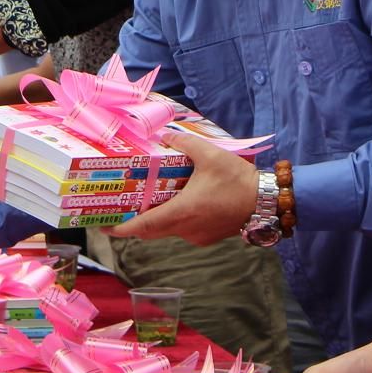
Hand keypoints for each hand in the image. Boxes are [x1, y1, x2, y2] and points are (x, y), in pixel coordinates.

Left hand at [102, 132, 254, 247]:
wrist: (267, 201)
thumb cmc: (237, 180)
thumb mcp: (210, 155)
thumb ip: (185, 144)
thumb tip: (166, 135)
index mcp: (181, 212)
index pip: (142, 227)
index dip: (121, 228)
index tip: (104, 227)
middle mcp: (185, 229)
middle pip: (151, 232)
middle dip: (133, 224)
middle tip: (119, 211)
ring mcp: (197, 236)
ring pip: (167, 231)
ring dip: (156, 220)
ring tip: (146, 202)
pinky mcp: (207, 237)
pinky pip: (183, 230)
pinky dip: (175, 220)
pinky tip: (178, 203)